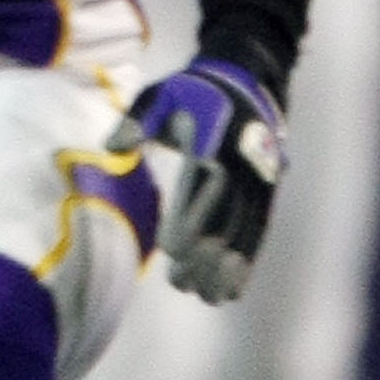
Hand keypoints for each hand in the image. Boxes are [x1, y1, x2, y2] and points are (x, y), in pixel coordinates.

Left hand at [109, 57, 283, 304]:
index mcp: (212, 142)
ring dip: (227, 267)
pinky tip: (234, 289)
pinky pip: (259, 231)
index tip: (170, 250)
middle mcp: (242, 165)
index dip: (189, 219)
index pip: (202, 185)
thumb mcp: (161, 95)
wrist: (246, 82)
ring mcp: (259, 181)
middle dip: (205, 255)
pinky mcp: (268, 193)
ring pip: (244, 231)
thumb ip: (138, 121)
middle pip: (225, 216)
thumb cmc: (192, 93)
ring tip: (207, 297)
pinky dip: (248, 262)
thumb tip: (112, 147)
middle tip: (181, 284)